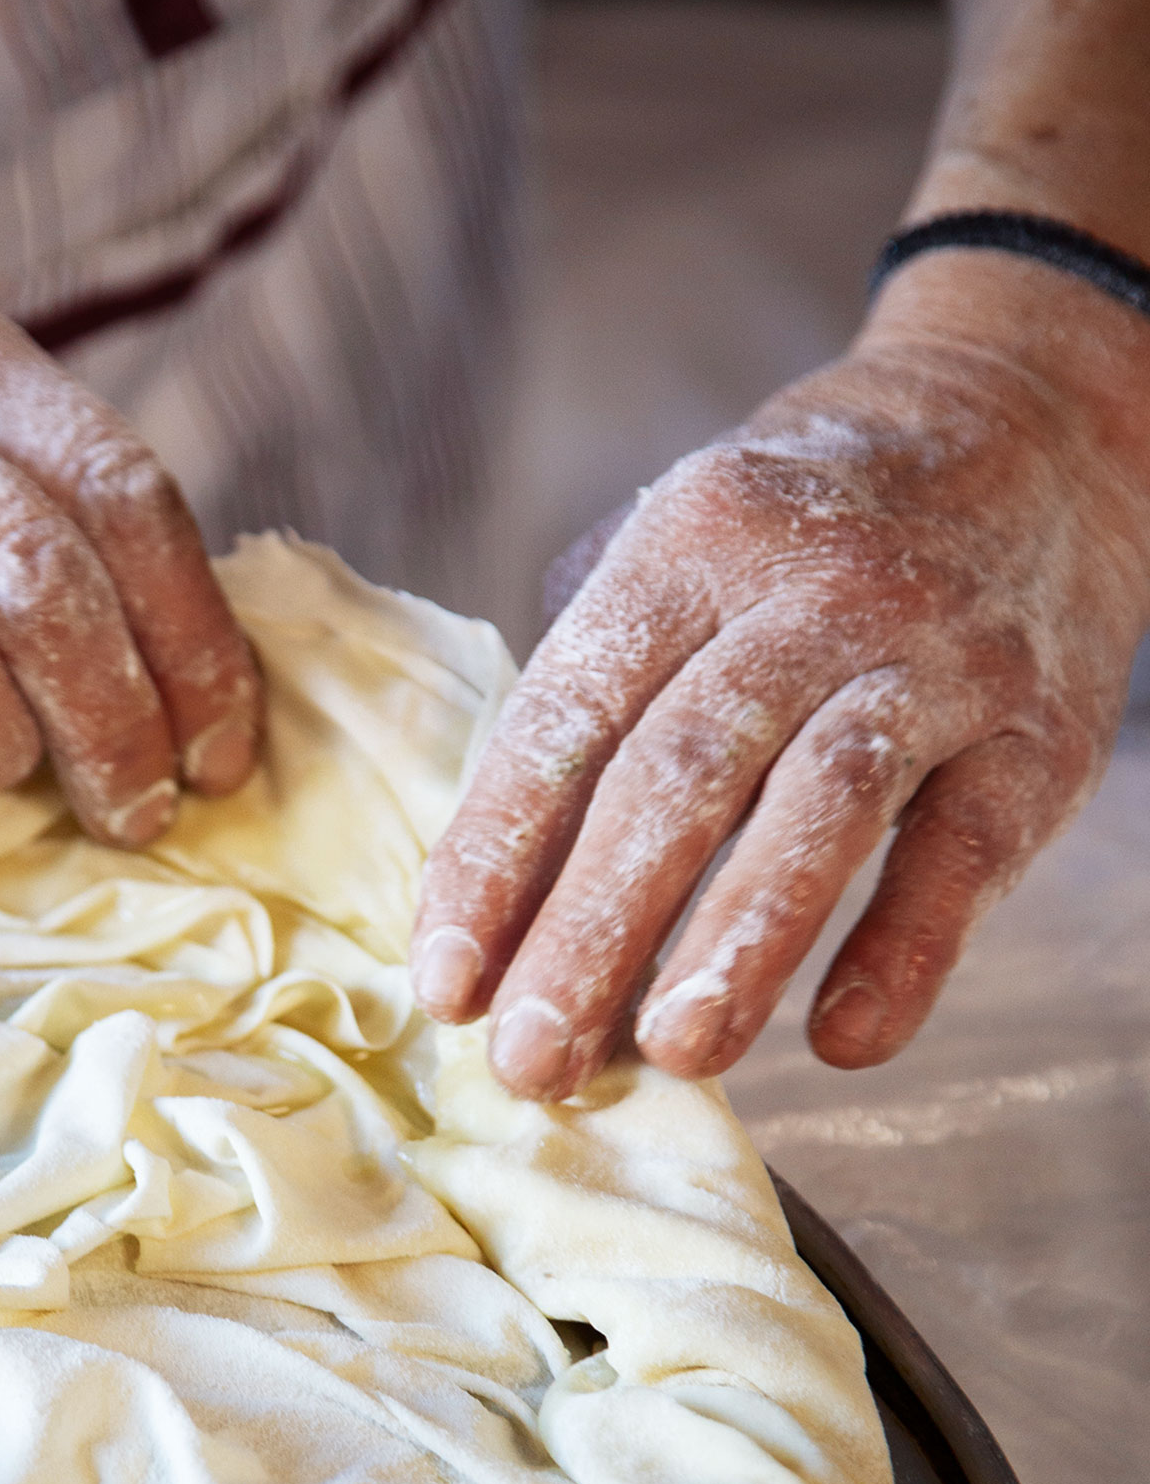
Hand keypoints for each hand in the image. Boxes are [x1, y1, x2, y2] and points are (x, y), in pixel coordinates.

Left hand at [411, 270, 1149, 1092]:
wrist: (1032, 423)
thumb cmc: (811, 527)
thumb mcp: (687, 541)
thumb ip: (597, 679)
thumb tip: (493, 877)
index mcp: (689, 542)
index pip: (569, 715)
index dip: (498, 856)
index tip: (446, 983)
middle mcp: (809, 592)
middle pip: (679, 775)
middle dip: (592, 929)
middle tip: (531, 1060)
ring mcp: (933, 657)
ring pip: (819, 805)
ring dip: (738, 941)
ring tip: (670, 1055)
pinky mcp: (1037, 730)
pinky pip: (964, 848)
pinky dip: (908, 948)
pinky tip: (847, 1040)